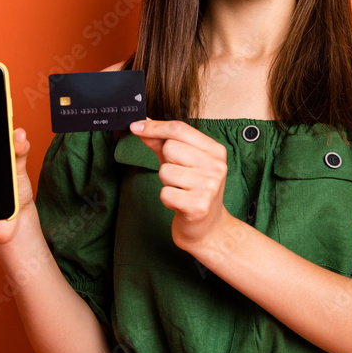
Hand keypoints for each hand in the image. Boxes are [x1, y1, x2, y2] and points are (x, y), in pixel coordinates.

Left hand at [130, 119, 230, 250]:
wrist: (209, 227)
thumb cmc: (193, 191)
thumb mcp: (181, 162)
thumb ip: (162, 142)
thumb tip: (141, 125)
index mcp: (215, 151)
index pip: (180, 129)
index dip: (155, 127)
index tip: (135, 127)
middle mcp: (216, 166)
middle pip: (171, 148)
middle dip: (166, 163)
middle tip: (179, 178)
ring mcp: (209, 186)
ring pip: (165, 171)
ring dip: (166, 183)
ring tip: (180, 191)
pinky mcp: (199, 206)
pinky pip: (165, 193)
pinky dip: (167, 200)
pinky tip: (179, 204)